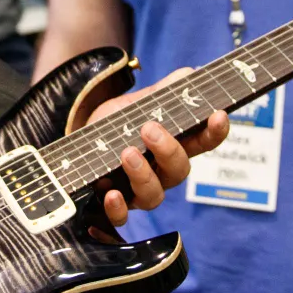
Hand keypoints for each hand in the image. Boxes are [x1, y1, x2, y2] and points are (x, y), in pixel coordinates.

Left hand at [89, 68, 230, 225]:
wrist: (75, 148)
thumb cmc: (112, 127)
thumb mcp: (133, 106)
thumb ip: (160, 94)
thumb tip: (188, 75)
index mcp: (172, 145)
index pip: (202, 142)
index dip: (215, 132)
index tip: (218, 115)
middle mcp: (160, 172)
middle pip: (180, 171)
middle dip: (169, 150)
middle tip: (150, 129)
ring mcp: (137, 191)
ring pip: (154, 196)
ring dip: (143, 175)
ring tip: (127, 153)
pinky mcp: (112, 204)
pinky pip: (121, 217)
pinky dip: (117, 208)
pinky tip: (111, 194)